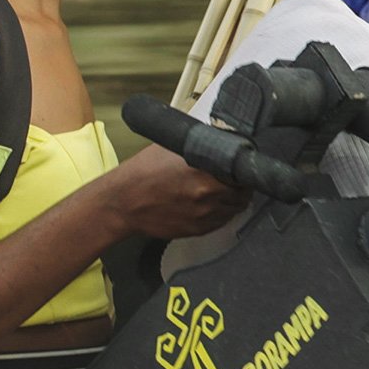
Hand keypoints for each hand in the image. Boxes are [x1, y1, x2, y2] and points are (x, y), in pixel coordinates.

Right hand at [96, 143, 252, 240]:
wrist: (123, 202)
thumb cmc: (144, 171)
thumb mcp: (173, 146)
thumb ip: (201, 145)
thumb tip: (223, 138)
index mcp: (205, 172)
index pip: (243, 173)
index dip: (245, 171)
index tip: (242, 168)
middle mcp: (208, 195)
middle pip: (243, 193)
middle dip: (241, 186)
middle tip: (234, 180)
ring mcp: (204, 215)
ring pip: (234, 210)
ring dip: (232, 201)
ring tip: (221, 192)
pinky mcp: (198, 230)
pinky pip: (221, 222)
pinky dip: (220, 214)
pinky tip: (209, 204)